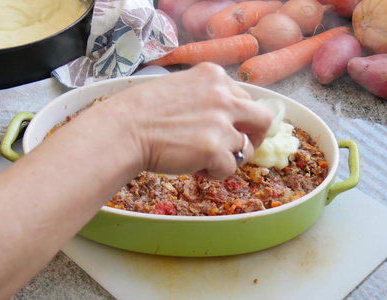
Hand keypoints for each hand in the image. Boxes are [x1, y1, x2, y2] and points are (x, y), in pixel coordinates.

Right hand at [105, 63, 271, 179]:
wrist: (124, 130)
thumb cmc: (142, 111)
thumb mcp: (179, 88)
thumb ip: (206, 96)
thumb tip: (224, 116)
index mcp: (213, 75)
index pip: (244, 96)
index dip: (240, 116)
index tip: (232, 127)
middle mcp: (223, 95)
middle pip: (261, 119)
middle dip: (255, 136)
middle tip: (241, 148)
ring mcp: (221, 123)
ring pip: (245, 148)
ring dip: (228, 157)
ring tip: (204, 160)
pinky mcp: (215, 149)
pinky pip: (230, 168)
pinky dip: (215, 173)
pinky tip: (196, 168)